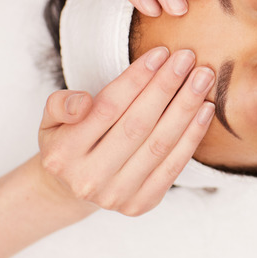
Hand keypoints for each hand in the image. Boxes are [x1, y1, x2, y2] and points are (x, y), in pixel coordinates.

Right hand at [37, 48, 214, 215]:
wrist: (74, 188)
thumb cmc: (69, 141)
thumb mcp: (51, 120)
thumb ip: (61, 104)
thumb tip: (83, 102)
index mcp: (63, 153)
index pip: (107, 107)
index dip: (137, 78)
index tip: (161, 53)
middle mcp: (88, 178)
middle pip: (137, 124)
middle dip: (166, 87)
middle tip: (188, 58)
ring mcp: (117, 195)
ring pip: (159, 144)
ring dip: (185, 107)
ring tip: (203, 78)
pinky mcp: (142, 203)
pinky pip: (174, 165)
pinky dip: (193, 135)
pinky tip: (205, 109)